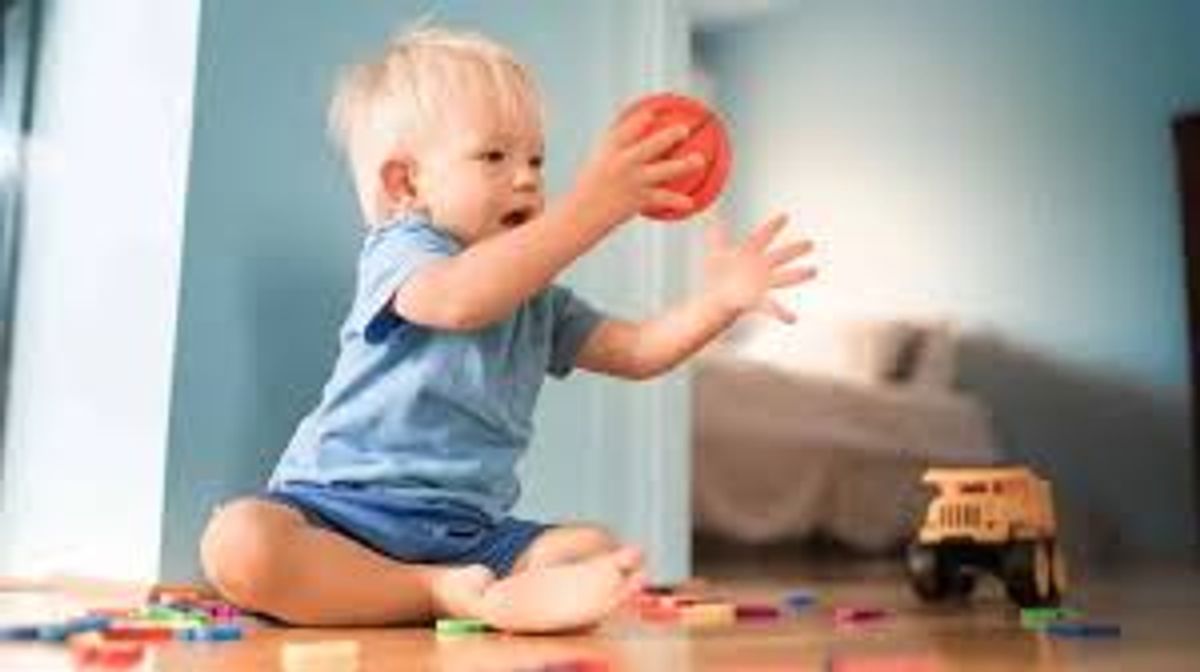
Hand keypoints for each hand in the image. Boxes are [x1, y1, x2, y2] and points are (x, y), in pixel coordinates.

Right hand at [569, 110, 705, 226]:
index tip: (656, 112)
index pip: (627, 128)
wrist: (581, 215)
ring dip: (684, 165)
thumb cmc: (591, 188)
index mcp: (610, 150)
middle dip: (670, 136)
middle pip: (650, 146)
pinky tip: (691, 203)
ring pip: (663, 171)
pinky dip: (677, 201)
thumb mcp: (598, 162)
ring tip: (700, 161)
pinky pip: (662, 199)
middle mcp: (622, 162)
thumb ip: (615, 146)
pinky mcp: (638, 199)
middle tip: (685, 130)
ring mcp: (631, 181)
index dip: (643, 119)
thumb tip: (637, 132)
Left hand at [701, 213, 815, 322]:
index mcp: (750, 255)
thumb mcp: (717, 256)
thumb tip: (709, 219)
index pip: (762, 237)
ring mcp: (761, 285)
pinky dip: (782, 313)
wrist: (717, 300)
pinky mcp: (758, 301)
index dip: (772, 226)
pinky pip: (772, 307)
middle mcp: (760, 269)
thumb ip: (716, 238)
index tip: (785, 215)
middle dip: (794, 250)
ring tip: (813, 271)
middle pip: (779, 256)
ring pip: (783, 278)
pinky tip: (792, 319)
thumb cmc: (720, 277)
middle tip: (811, 244)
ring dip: (797, 275)